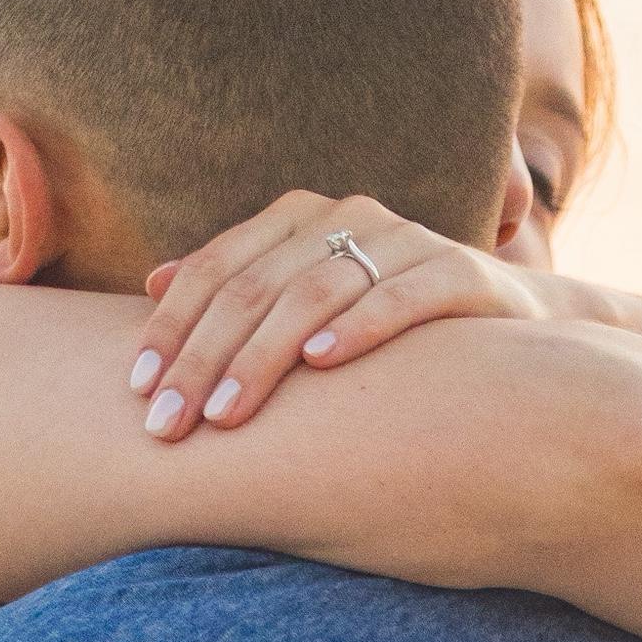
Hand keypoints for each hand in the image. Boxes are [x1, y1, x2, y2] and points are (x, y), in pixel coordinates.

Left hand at [129, 190, 570, 440]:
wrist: (503, 321)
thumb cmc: (383, 323)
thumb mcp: (304, 305)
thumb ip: (238, 290)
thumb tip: (153, 281)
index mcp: (298, 221)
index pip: (215, 269)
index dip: (171, 328)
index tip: (138, 390)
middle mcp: (346, 217)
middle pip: (254, 286)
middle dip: (204, 358)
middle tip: (170, 423)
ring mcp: (404, 239)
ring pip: (316, 291)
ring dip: (265, 354)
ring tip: (227, 411)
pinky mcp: (459, 270)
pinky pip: (402, 294)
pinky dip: (359, 325)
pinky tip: (320, 362)